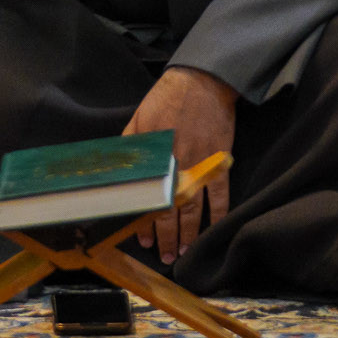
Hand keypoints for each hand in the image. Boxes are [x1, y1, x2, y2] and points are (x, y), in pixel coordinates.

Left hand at [125, 67, 237, 264]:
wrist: (202, 81)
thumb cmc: (166, 98)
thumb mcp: (138, 119)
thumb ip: (130, 147)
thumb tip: (117, 170)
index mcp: (155, 157)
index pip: (149, 198)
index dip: (145, 222)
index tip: (142, 239)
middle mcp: (177, 165)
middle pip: (171, 210)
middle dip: (167, 236)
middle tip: (166, 256)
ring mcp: (201, 165)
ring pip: (195, 208)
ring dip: (191, 233)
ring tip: (186, 251)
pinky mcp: (220, 161)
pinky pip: (221, 193)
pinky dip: (219, 214)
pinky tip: (215, 229)